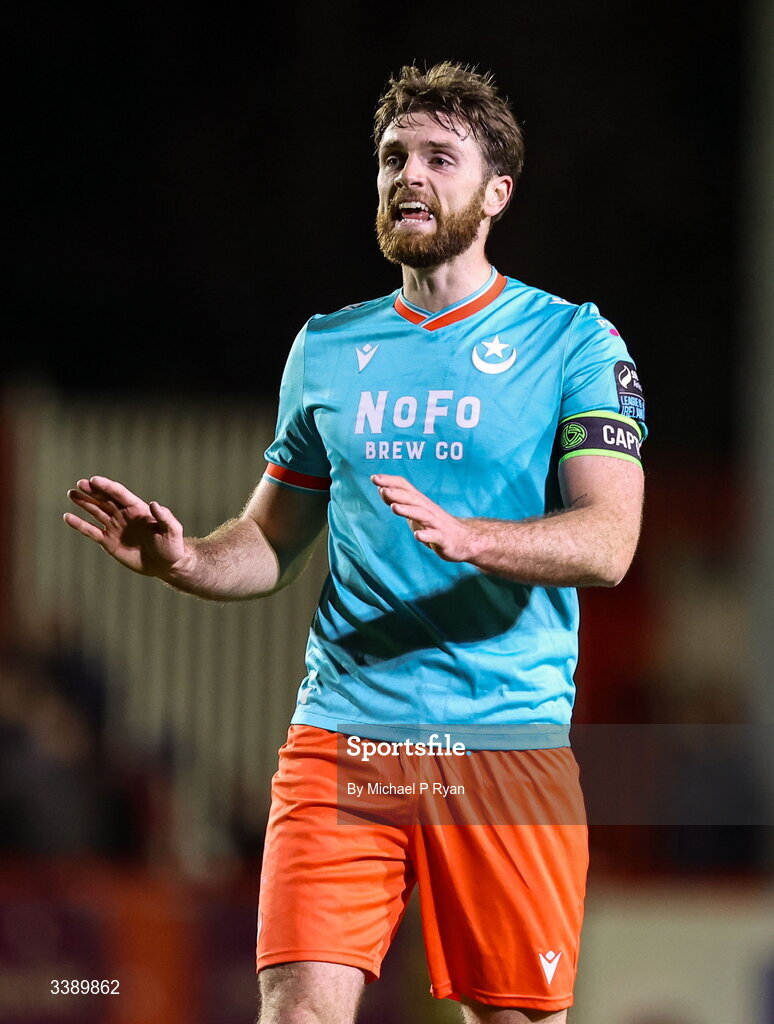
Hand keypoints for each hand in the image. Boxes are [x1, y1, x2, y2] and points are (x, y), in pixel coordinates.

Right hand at [64, 476, 189, 578]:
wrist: (166, 565)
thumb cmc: (172, 546)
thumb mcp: (172, 530)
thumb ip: (164, 517)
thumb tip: (154, 504)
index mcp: (138, 509)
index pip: (119, 494)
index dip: (107, 487)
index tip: (94, 480)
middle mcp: (124, 515)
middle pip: (105, 500)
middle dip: (93, 491)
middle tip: (79, 483)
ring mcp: (115, 527)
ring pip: (96, 512)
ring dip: (84, 503)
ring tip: (72, 494)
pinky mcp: (109, 542)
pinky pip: (91, 531)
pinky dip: (79, 525)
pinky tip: (68, 517)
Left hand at [371, 474, 475, 562]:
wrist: (464, 540)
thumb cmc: (435, 525)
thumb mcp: (415, 512)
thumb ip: (400, 502)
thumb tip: (382, 489)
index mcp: (420, 502)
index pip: (405, 487)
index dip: (390, 482)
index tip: (374, 478)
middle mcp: (428, 509)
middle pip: (411, 499)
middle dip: (396, 493)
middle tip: (381, 488)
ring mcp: (436, 524)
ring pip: (421, 515)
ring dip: (408, 510)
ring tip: (394, 507)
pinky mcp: (443, 539)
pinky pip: (434, 536)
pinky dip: (426, 535)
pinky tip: (417, 536)